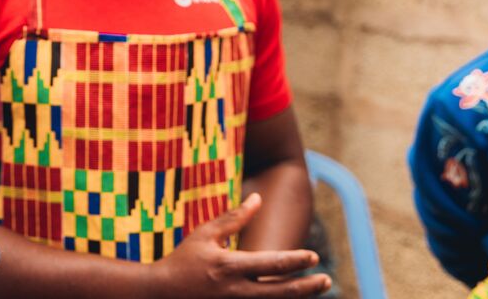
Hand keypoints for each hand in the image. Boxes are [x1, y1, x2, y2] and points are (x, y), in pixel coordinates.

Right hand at [148, 194, 331, 297]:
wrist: (161, 293)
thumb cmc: (184, 259)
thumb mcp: (206, 234)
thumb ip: (234, 218)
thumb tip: (258, 199)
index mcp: (229, 266)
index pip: (272, 264)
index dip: (296, 260)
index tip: (313, 256)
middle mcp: (235, 290)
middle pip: (281, 292)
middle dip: (307, 287)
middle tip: (326, 279)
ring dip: (297, 298)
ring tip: (317, 289)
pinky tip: (291, 298)